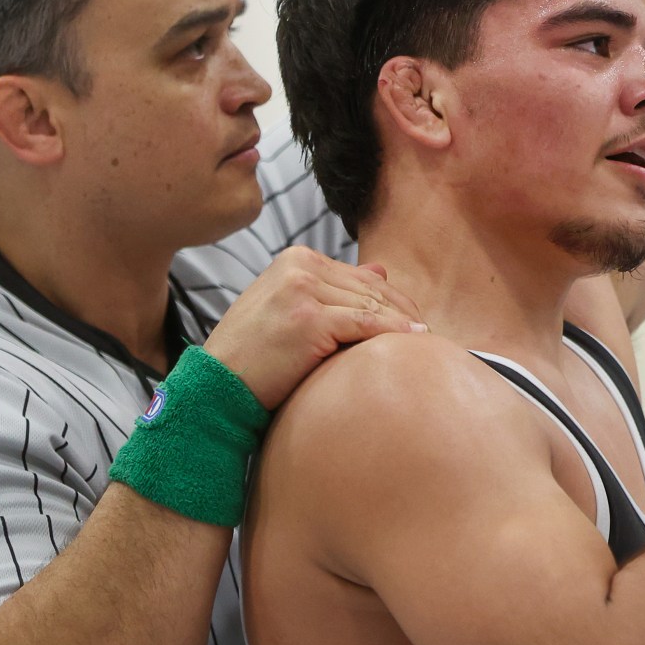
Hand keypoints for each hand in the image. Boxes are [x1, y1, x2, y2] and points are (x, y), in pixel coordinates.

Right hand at [203, 246, 424, 408]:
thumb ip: (332, 286)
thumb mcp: (289, 307)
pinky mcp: (309, 319)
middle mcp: (299, 266)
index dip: (393, 298)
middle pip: (369, 288)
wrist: (218, 385)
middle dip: (402, 311)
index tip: (414, 320)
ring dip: (402, 323)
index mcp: (295, 259)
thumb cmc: (253, 354)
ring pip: (371, 305)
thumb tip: (381, 269)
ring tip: (426, 339)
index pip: (359, 276)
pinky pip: (365, 324)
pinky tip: (414, 340)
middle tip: (426, 332)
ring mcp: (303, 290)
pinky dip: (393, 333)